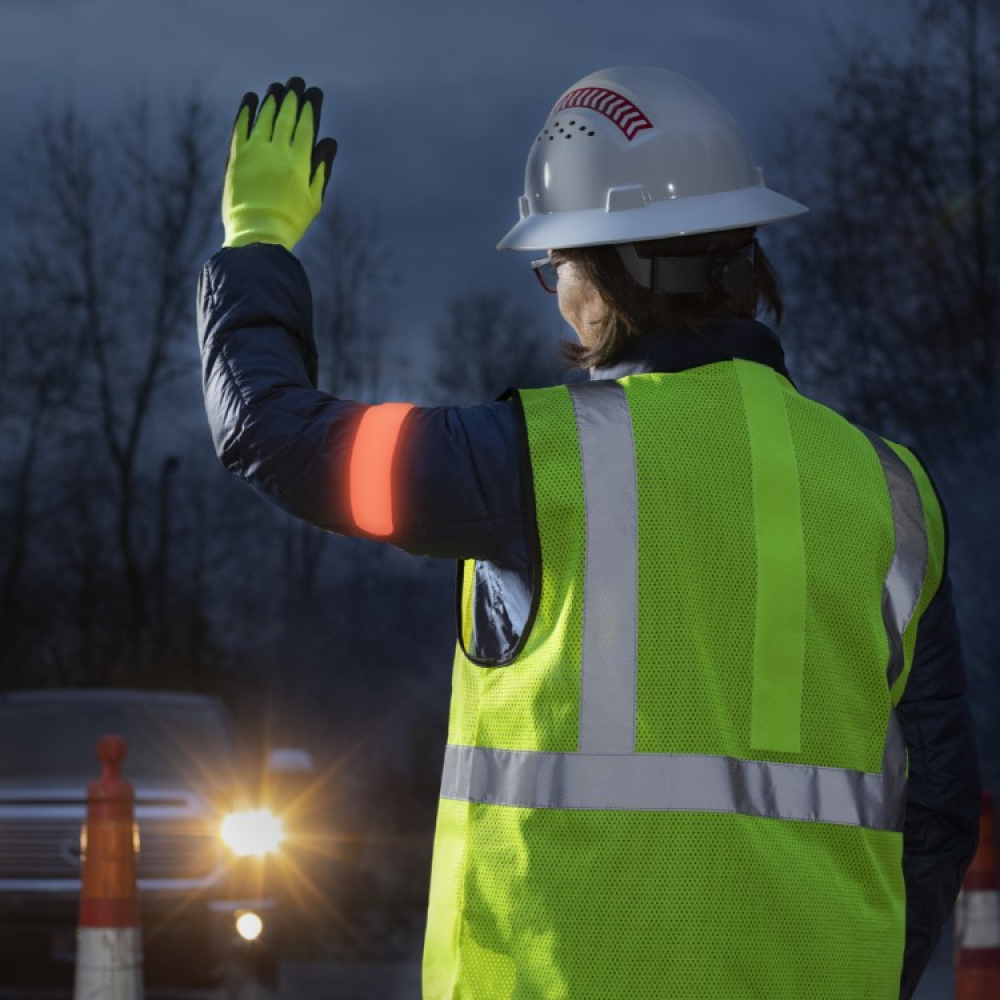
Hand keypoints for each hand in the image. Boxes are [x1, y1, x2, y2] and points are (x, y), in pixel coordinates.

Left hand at [222, 77, 337, 250]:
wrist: (257, 234)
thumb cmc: (290, 221)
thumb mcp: (314, 199)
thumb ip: (322, 169)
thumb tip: (330, 141)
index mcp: (300, 162)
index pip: (306, 125)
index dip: (310, 106)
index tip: (313, 93)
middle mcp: (277, 151)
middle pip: (286, 115)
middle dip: (292, 96)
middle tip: (296, 81)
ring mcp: (255, 152)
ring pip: (264, 117)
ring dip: (271, 99)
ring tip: (276, 87)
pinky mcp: (237, 157)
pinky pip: (241, 127)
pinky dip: (246, 111)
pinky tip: (251, 99)